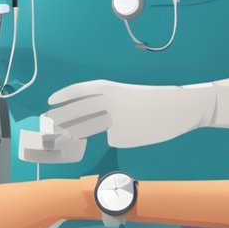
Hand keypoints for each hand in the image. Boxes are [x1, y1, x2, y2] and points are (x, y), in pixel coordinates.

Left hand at [44, 76, 228, 148]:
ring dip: (78, 131)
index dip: (62, 96)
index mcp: (109, 88)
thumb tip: (83, 120)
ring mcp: (114, 123)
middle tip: (49, 123)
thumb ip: (105, 103)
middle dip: (60, 118)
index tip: (50, 101)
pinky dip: (120, 137)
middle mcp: (107, 104)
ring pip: (89, 129)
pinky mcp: (122, 139)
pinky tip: (135, 132)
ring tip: (78, 130)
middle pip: (76, 113)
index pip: (78, 91)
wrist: (179, 108)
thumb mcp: (125, 94)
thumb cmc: (152, 100)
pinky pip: (113, 139)